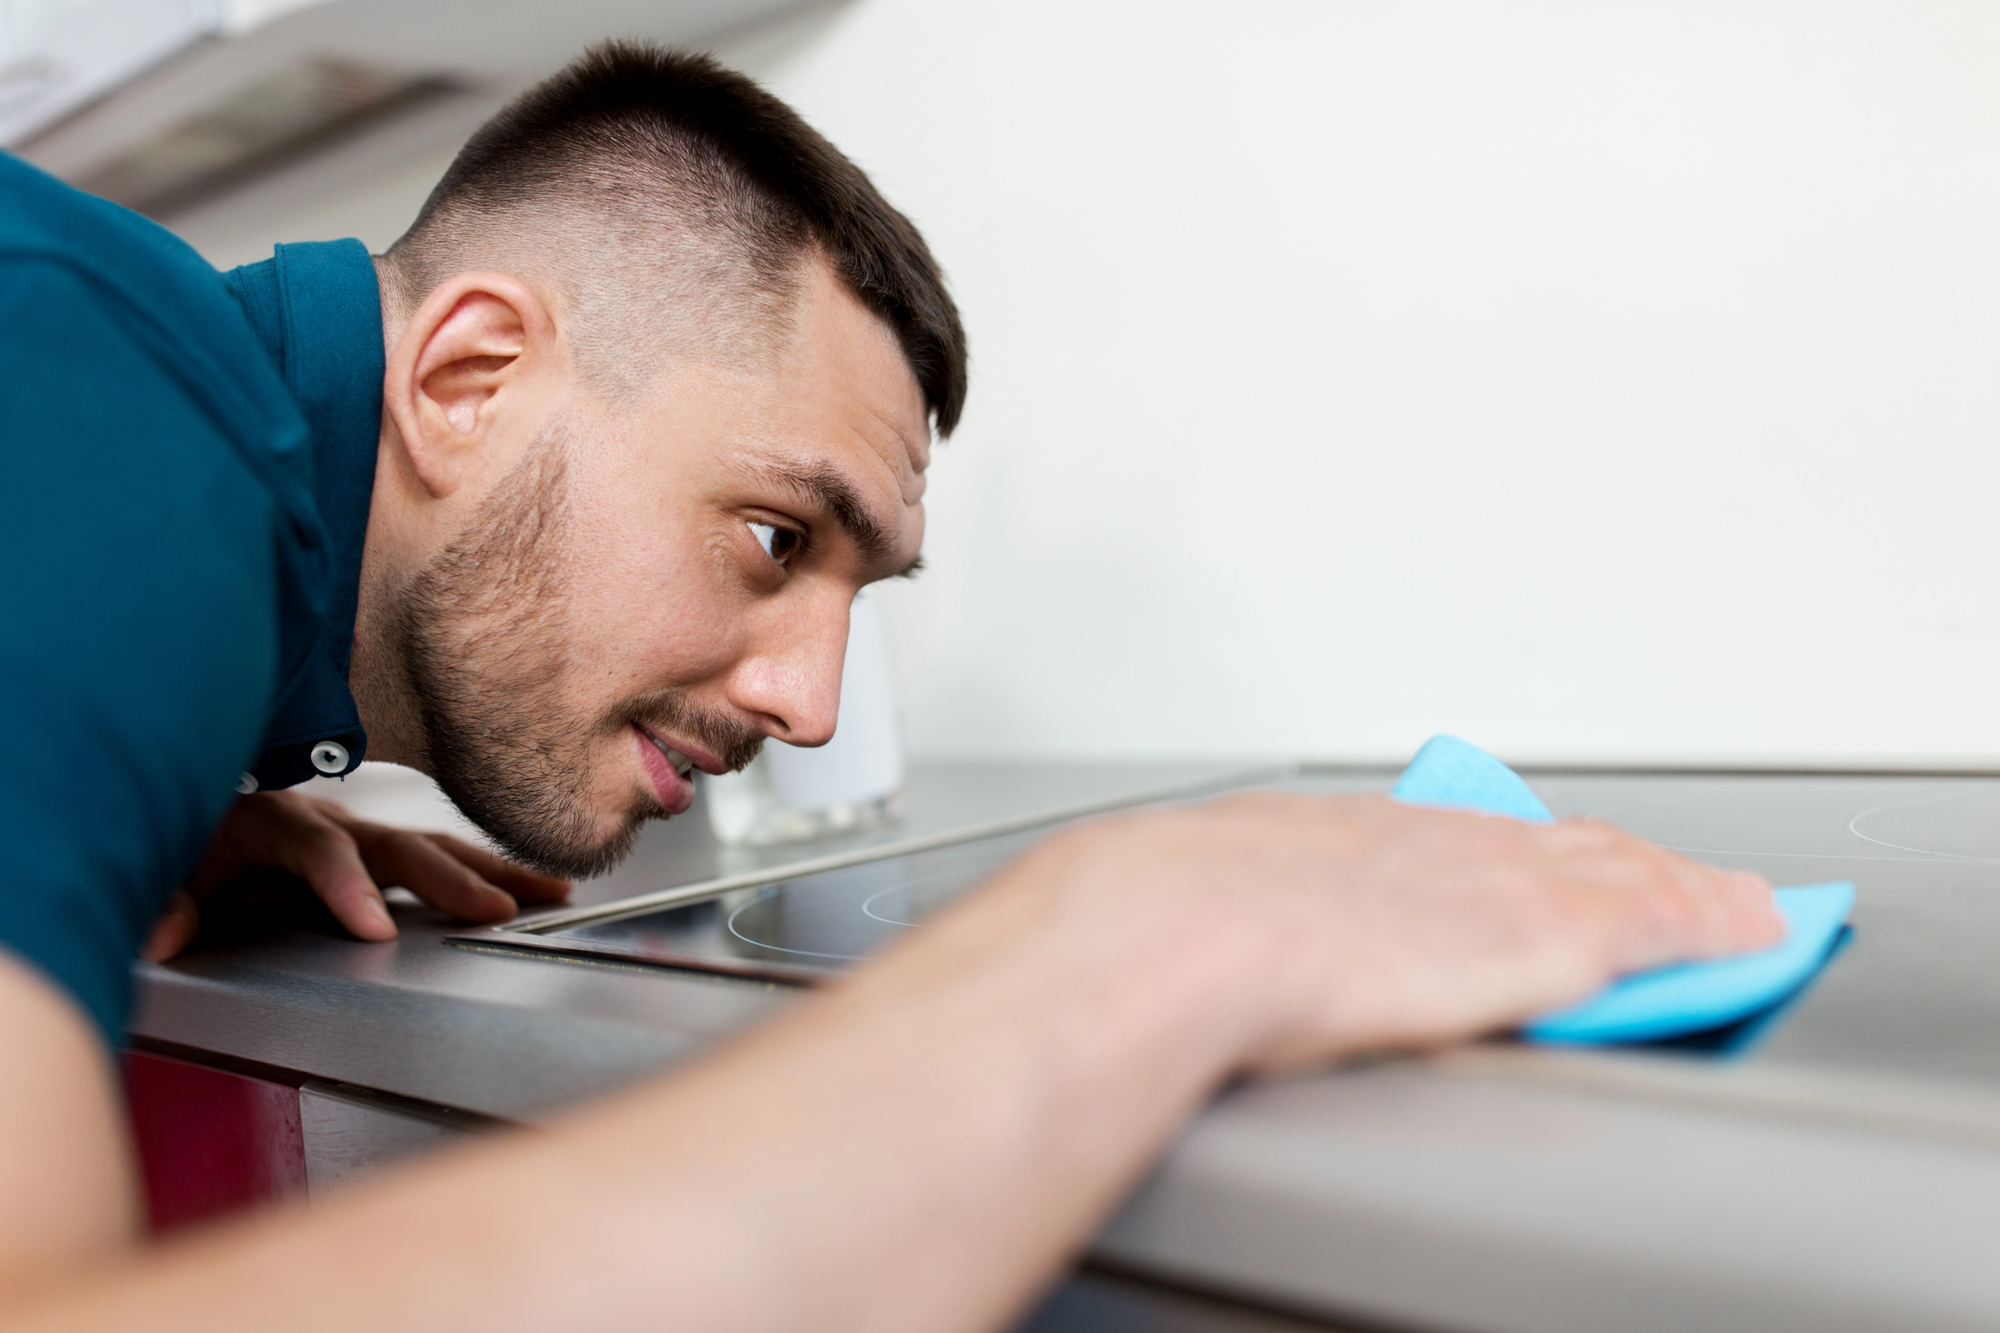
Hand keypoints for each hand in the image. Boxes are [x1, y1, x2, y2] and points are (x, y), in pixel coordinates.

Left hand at [142, 791, 571, 960]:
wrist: (197, 798)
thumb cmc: (188, 833)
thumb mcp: (167, 864)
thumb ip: (167, 900)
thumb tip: (161, 934)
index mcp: (275, 822)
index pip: (320, 853)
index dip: (348, 889)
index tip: (374, 930)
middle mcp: (328, 820)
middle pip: (399, 845)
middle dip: (449, 879)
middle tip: (493, 911)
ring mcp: (359, 830)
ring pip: (434, 844)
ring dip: (491, 869)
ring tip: (546, 891)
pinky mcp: (376, 847)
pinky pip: (439, 853)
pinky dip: (488, 869)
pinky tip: (528, 886)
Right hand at [974, 792, 1783, 1074]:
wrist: (1167, 931)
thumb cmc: (1154, 919)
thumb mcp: (1196, 890)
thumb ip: (1229, 901)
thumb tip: (1197, 928)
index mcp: (1348, 834)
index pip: (1461, 836)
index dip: (1517, 847)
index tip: (1542, 856)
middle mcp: (1435, 845)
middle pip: (1555, 839)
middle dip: (1613, 853)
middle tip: (1662, 866)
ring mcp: (1494, 885)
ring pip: (1621, 871)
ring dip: (1679, 885)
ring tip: (1729, 901)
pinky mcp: (1546, 938)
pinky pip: (1660, 924)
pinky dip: (1712, 927)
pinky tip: (1747, 933)